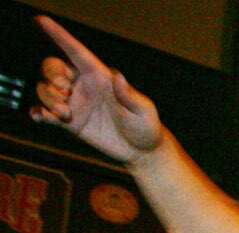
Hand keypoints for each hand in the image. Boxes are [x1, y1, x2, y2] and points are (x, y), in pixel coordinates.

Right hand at [32, 17, 163, 164]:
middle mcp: (83, 86)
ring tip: (65, 113)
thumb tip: (118, 77)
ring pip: (45, 89)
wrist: (141, 151)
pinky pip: (44, 113)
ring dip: (48, 98)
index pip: (76, 51)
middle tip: (64, 91)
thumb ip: (129, 95)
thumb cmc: (145, 126)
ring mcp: (74, 103)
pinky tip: (42, 118)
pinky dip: (38, 113)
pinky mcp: (68, 122)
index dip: (59, 35)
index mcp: (99, 76)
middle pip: (53, 67)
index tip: (41, 20)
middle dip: (51, 75)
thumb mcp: (143, 110)